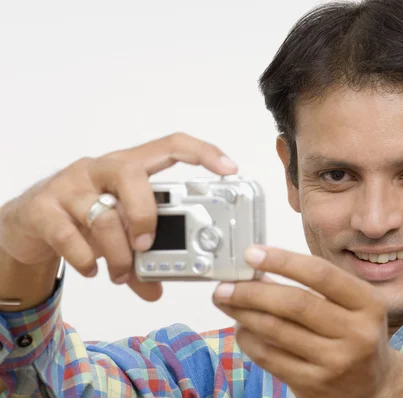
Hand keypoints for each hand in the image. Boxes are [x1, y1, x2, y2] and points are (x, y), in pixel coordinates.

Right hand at [0, 132, 236, 300]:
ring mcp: (69, 186)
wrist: (26, 224)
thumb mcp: (117, 233)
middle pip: (132, 176)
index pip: (170, 146)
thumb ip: (139, 257)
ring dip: (118, 253)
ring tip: (121, 274)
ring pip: (102, 214)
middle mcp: (100, 170)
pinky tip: (92, 269)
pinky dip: (86, 259)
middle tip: (148, 245)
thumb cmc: (83, 220)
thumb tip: (157, 289)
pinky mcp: (43, 209)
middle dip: (146, 214)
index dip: (202, 152)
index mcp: (128, 168)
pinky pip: (69, 234)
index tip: (229, 169)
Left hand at [212, 246, 402, 397]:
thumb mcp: (352, 304)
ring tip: (225, 301)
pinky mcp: (313, 384)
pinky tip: (241, 327)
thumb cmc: (356, 334)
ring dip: (243, 313)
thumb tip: (259, 268)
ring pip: (276, 330)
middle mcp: (356, 333)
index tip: (251, 254)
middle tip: (226, 284)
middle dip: (252, 291)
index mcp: (368, 303)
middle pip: (294, 303)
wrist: (374, 386)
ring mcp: (335, 362)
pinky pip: (269, 357)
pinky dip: (248, 339)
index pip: (319, 274)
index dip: (281, 261)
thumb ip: (314, 285)